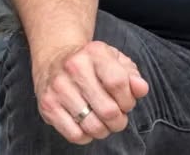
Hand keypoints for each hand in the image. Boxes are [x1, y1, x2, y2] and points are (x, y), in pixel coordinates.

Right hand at [33, 40, 149, 144]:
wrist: (55, 59)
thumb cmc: (91, 63)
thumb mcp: (115, 60)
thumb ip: (132, 75)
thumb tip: (141, 89)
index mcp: (95, 52)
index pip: (119, 83)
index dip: (128, 100)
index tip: (127, 103)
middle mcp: (74, 67)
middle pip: (108, 110)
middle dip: (119, 121)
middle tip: (117, 118)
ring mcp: (58, 88)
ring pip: (92, 126)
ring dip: (104, 130)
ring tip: (104, 122)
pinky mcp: (47, 106)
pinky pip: (74, 135)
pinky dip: (86, 136)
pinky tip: (87, 125)